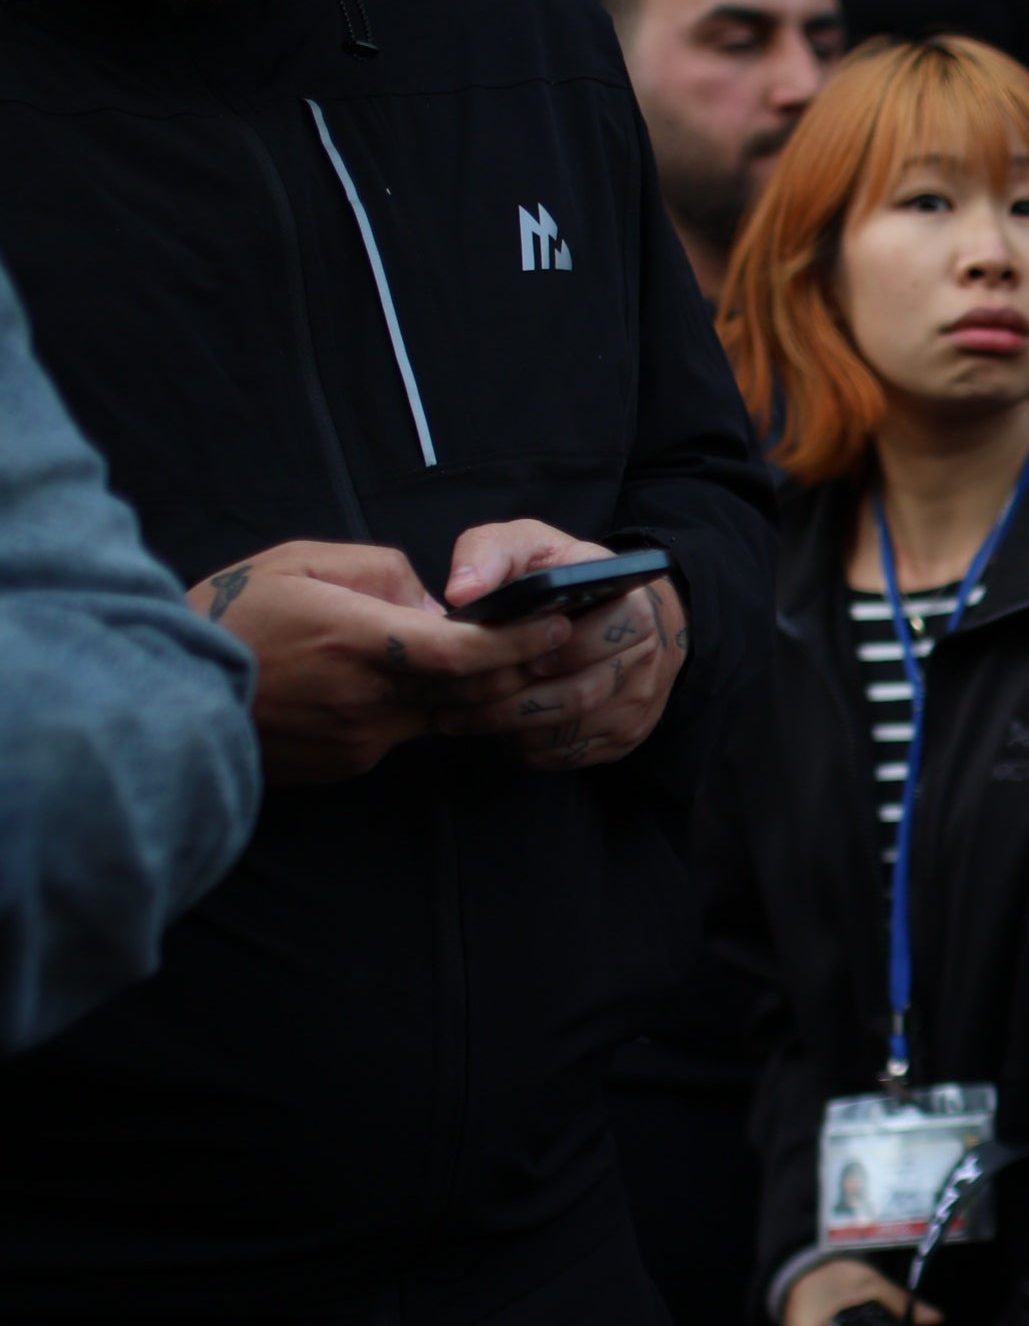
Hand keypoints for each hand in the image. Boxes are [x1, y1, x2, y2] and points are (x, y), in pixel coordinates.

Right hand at [187, 540, 568, 783]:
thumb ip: (382, 573)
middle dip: (512, 667)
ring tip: (468, 658)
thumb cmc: (233, 613)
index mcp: (361, 641)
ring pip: (440, 713)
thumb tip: (437, 602)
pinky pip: (401, 733)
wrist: (173, 690)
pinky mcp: (349, 762)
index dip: (522, 642)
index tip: (558, 624)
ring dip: (462, 689)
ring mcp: (361, 738)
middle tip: (543, 642)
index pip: (468, 652)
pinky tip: (389, 685)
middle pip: (471, 690)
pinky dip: (412, 707)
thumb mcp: (302, 562)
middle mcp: (369, 698)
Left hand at [434, 523, 691, 771]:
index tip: (485, 653)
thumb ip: (491, 554)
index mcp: (632, 609)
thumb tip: (462, 592)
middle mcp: (646, 661)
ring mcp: (637, 704)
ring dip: (509, 728)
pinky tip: (494, 730)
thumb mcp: (532, 545)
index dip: (532, 652)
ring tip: (457, 718)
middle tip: (451, 699)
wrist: (626, 616)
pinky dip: (526, 747)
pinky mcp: (624, 738)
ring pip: (569, 730)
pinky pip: (570, 754)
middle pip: (578, 694)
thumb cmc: (567, 578)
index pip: (585, 641)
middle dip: (508, 701)